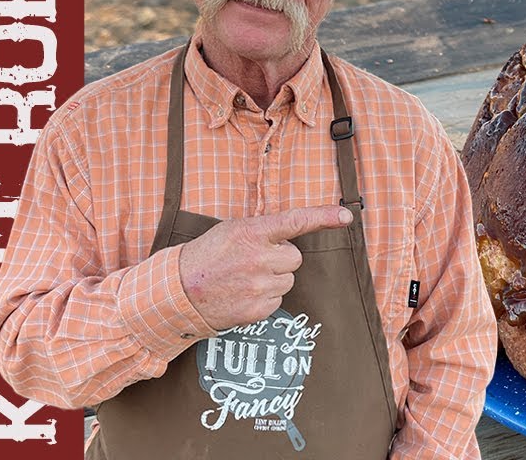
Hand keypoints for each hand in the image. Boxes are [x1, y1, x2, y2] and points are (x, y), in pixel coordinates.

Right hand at [177, 205, 351, 330]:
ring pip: (288, 280)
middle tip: (252, 262)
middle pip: (295, 258)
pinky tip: (243, 294)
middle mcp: (259, 258)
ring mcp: (259, 285)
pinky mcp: (259, 309)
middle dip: (280, 259)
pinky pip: (279, 300)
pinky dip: (265, 298)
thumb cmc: (207, 256)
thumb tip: (293, 231)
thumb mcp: (232, 230)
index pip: (295, 221)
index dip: (324, 217)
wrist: (179, 292)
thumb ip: (263, 230)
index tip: (346, 217)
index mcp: (252, 232)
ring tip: (244, 279)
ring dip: (273, 279)